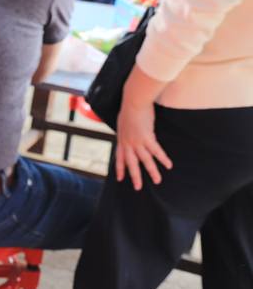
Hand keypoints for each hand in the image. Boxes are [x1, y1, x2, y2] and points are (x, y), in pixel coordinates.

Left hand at [116, 67, 171, 189]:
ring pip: (145, 161)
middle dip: (135, 176)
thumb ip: (126, 129)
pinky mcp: (147, 138)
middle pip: (131, 164)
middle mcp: (128, 143)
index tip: (120, 179)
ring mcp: (137, 142)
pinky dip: (163, 159)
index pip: (119, 158)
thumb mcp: (123, 121)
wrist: (133, 101)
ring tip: (158, 181)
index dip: (120, 169)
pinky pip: (156, 151)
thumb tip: (128, 129)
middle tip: (138, 188)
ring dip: (152, 172)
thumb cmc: (129, 108)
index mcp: (121, 140)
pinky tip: (168, 165)